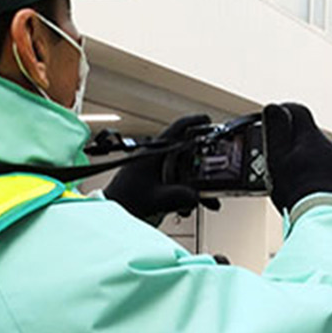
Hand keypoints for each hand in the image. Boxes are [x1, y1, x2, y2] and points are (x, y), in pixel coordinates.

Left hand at [104, 115, 220, 223]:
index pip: (179, 128)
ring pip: (185, 170)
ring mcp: (157, 169)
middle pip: (188, 152)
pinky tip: (188, 207)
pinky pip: (179, 183)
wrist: (113, 210)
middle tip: (218, 168)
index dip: (196, 122)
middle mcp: (157, 157)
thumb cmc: (124, 200)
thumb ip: (178, 197)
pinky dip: (188, 194)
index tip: (210, 122)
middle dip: (204, 163)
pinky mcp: (158, 181)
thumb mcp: (155, 199)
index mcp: (154, 152)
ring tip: (208, 199)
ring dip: (197, 185)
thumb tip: (196, 197)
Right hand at [263, 103, 331, 211]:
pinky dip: (318, 175)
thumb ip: (276, 129)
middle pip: (308, 135)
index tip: (275, 119)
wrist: (323, 214)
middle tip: (278, 155)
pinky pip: (329, 171)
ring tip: (292, 177)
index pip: (298, 111)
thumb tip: (274, 106)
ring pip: (319, 154)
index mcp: (310, 136)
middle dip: (294, 140)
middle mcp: (328, 146)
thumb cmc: (297, 187)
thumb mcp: (277, 155)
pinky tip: (308, 188)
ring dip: (307, 160)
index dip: (285, 111)